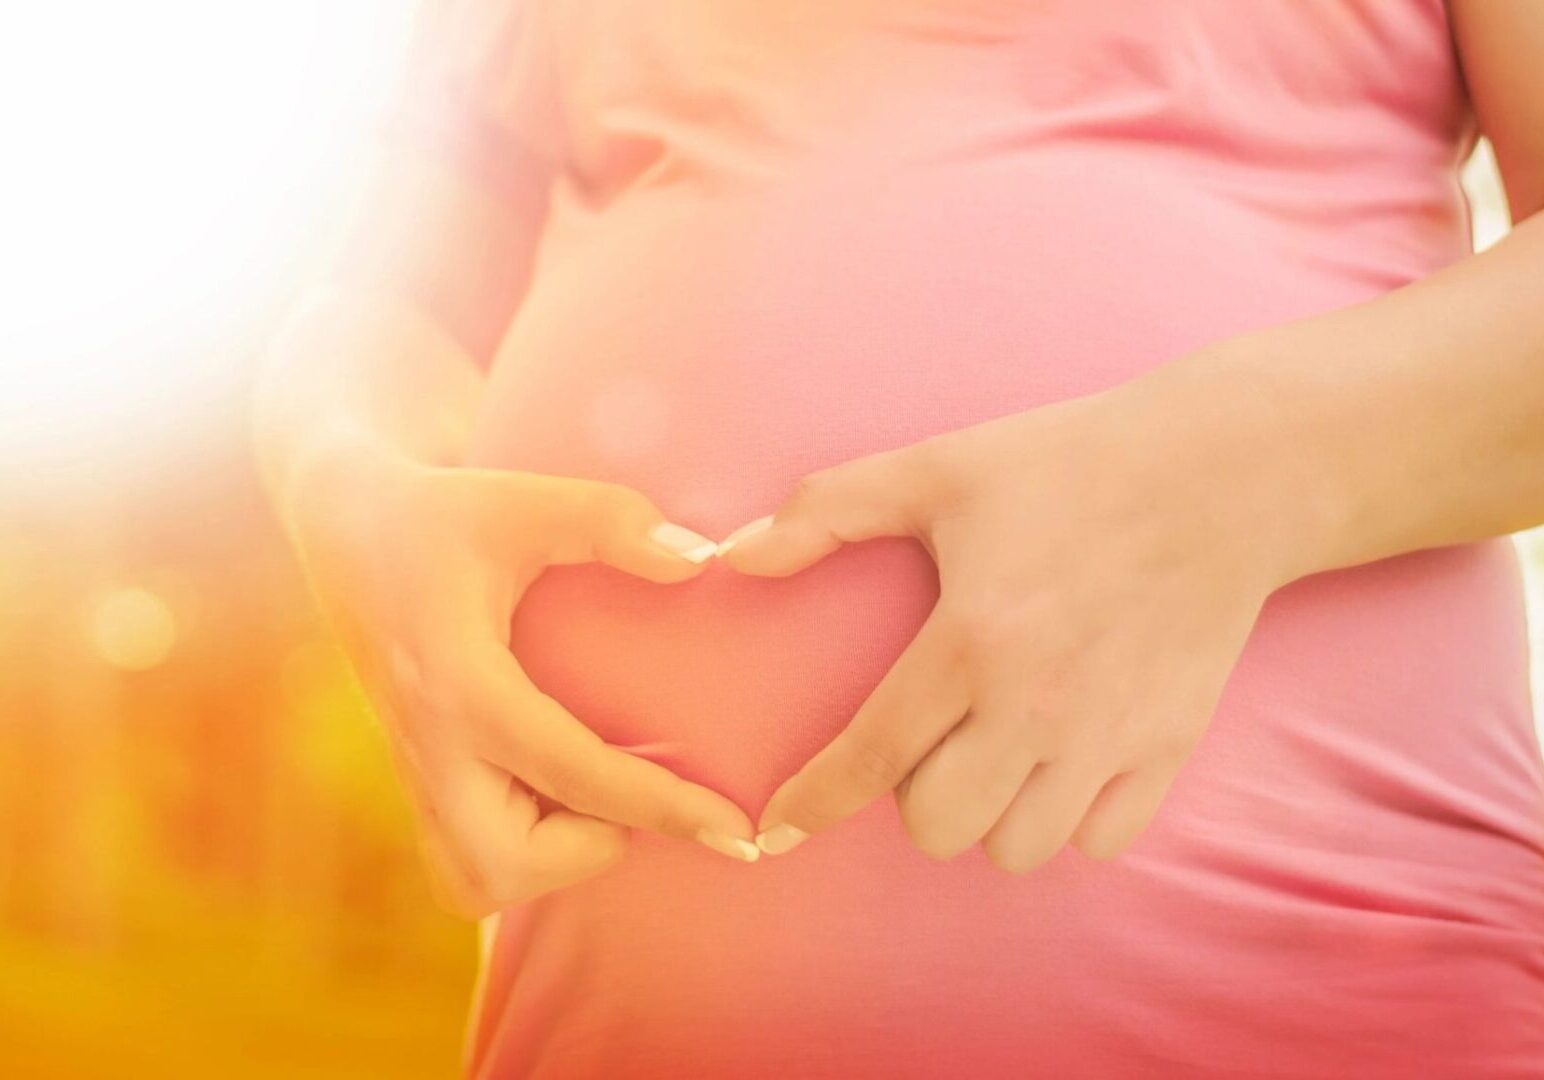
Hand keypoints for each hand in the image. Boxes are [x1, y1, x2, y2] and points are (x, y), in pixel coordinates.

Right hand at [283, 440, 758, 916]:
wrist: (341, 527)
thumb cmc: (440, 513)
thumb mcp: (521, 499)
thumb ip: (609, 521)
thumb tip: (700, 560)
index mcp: (459, 682)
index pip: (572, 772)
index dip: (661, 806)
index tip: (734, 832)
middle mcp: (429, 744)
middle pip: (499, 865)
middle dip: (583, 848)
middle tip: (621, 783)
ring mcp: (413, 770)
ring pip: (473, 880)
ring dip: (545, 858)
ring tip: (585, 789)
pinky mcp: (414, 778)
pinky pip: (460, 864)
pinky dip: (515, 852)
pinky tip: (550, 791)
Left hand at [720, 380, 1292, 869]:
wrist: (1222, 474)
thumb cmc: (1070, 464)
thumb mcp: (938, 468)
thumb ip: (827, 511)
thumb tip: (736, 556)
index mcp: (970, 642)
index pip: (868, 757)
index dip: (812, 801)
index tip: (777, 830)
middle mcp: (1036, 707)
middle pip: (938, 827)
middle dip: (913, 798)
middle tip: (930, 742)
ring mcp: (1108, 737)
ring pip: (1016, 848)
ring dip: (989, 814)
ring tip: (995, 757)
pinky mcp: (1167, 746)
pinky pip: (1098, 841)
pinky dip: (1068, 820)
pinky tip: (1060, 764)